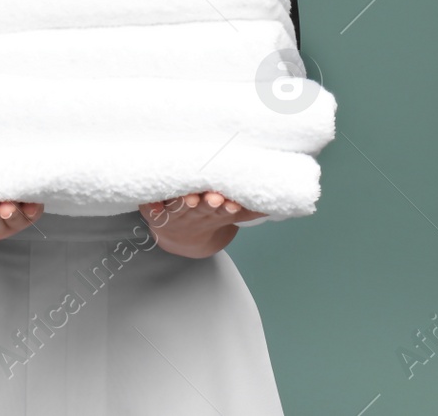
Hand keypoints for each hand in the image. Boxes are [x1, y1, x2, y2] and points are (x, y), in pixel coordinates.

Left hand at [138, 191, 265, 257]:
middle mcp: (194, 214)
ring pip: (179, 208)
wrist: (178, 239)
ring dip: (183, 204)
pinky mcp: (154, 211)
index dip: (226, 209)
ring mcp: (174, 213)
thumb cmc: (206, 217)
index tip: (230, 204)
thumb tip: (287, 200)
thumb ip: (253, 208)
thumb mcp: (231, 214)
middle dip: (208, 205)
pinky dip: (151, 206)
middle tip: (214, 198)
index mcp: (212, 214)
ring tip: (189, 198)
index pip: (221, 212)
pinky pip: (150, 208)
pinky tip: (153, 203)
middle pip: (202, 209)